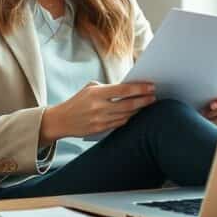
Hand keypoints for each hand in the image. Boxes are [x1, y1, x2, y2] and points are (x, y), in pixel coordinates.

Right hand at [40, 81, 156, 143]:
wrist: (61, 120)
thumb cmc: (78, 101)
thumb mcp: (90, 89)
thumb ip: (108, 88)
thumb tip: (129, 88)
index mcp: (96, 93)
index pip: (123, 90)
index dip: (139, 88)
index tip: (151, 86)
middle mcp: (99, 107)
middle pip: (128, 104)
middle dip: (144, 100)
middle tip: (154, 96)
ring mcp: (100, 120)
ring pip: (126, 114)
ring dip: (139, 109)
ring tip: (148, 103)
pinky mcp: (100, 129)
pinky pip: (120, 123)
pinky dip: (130, 117)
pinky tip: (136, 112)